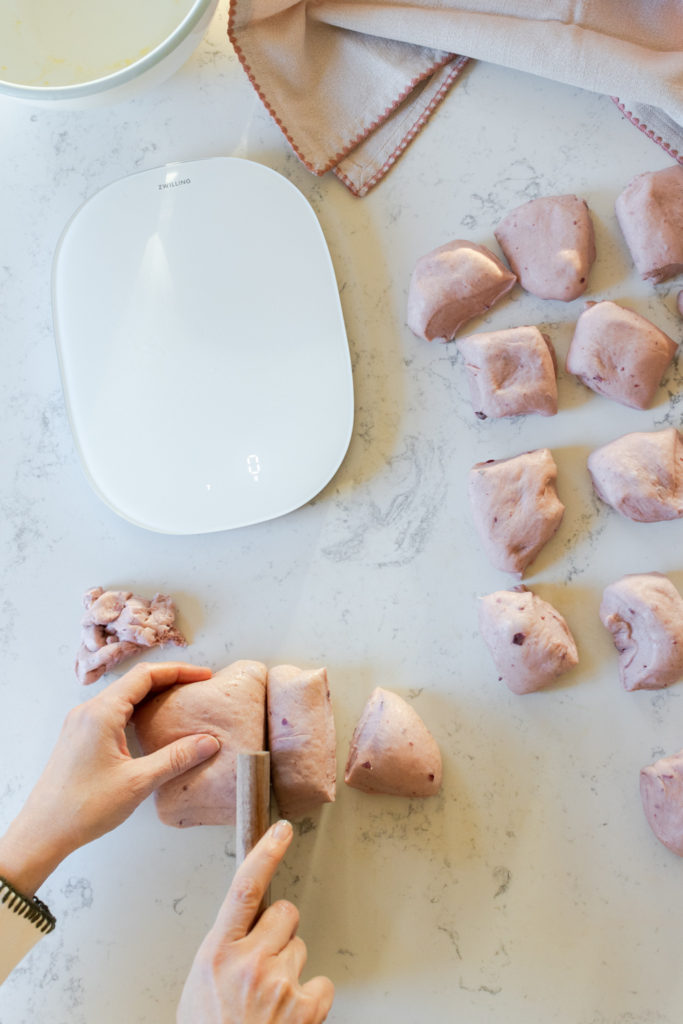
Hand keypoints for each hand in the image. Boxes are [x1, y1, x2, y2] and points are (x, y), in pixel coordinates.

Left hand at [0, 661, 219, 896]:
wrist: (43, 832)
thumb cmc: (84, 807)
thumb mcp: (137, 782)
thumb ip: (175, 758)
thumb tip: (208, 742)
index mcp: (101, 713)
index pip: (145, 675)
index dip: (178, 671)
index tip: (203, 677)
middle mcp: (88, 711)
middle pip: (134, 681)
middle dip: (168, 679)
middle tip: (197, 686)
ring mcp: (81, 723)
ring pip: (122, 695)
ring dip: (152, 694)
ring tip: (180, 701)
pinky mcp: (79, 736)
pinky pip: (112, 711)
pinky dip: (136, 709)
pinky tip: (152, 722)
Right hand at [177, 820, 333, 1023]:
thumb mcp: (201, 983)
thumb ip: (224, 949)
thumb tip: (245, 929)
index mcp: (217, 952)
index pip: (244, 889)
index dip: (265, 854)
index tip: (282, 831)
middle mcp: (249, 962)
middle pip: (285, 914)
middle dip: (279, 931)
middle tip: (263, 963)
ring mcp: (279, 985)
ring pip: (300, 948)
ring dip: (289, 968)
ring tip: (268, 1000)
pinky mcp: (304, 1009)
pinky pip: (320, 983)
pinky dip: (309, 998)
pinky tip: (289, 1016)